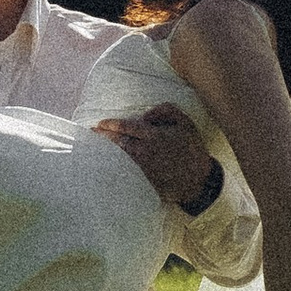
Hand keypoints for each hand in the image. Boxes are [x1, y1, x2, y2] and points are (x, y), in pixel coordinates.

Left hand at [95, 105, 222, 212]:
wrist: (198, 180)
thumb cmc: (192, 149)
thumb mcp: (185, 122)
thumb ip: (165, 110)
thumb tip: (146, 115)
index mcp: (153, 135)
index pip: (125, 127)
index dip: (111, 124)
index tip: (100, 124)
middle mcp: (144, 151)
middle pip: (118, 142)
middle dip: (103, 136)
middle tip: (91, 133)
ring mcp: (142, 167)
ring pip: (119, 156)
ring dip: (106, 150)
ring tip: (96, 147)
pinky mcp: (143, 179)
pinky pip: (124, 169)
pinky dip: (114, 164)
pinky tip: (108, 162)